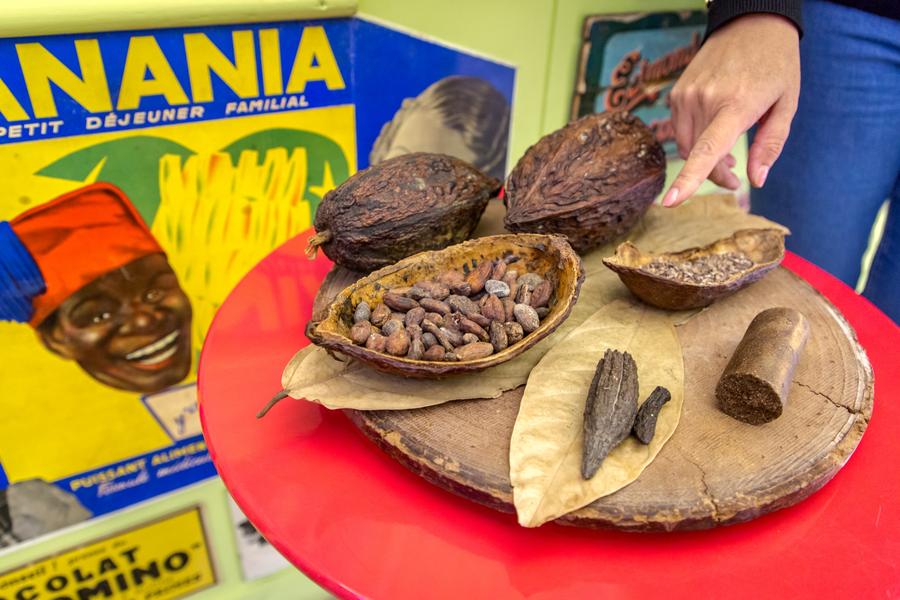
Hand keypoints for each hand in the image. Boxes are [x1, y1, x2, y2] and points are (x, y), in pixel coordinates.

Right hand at [663, 14, 800, 206]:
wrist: (751, 22)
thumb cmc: (776, 64)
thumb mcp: (787, 104)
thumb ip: (771, 145)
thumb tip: (756, 180)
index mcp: (736, 104)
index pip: (707, 150)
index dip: (689, 179)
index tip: (670, 202)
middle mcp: (705, 100)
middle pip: (700, 156)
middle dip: (717, 174)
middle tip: (736, 179)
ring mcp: (687, 95)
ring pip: (687, 147)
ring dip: (705, 158)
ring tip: (729, 155)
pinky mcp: (677, 92)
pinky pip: (681, 130)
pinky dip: (695, 140)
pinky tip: (714, 133)